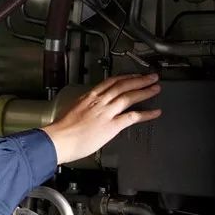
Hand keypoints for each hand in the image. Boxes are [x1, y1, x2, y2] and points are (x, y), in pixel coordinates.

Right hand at [43, 74, 161, 164]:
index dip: (125, 77)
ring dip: (145, 91)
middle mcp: (99, 102)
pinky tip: (154, 112)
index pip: (110, 81)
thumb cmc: (62, 130)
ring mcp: (106, 112)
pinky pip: (133, 117)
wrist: (58, 139)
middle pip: (123, 85)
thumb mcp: (72, 111)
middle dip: (139, 80)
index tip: (133, 75)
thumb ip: (84, 108)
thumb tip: (89, 110)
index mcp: (89, 97)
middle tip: (150, 77)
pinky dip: (146, 114)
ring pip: (129, 96)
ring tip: (155, 88)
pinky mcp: (112, 125)